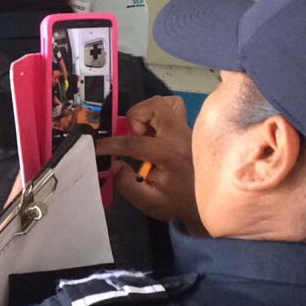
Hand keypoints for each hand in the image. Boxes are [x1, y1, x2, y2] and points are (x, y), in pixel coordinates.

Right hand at [95, 96, 200, 228]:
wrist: (207, 202)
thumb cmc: (177, 201)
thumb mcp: (149, 202)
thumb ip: (127, 185)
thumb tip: (115, 164)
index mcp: (171, 154)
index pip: (135, 142)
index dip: (111, 144)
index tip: (98, 148)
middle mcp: (181, 136)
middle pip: (153, 107)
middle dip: (135, 121)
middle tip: (135, 140)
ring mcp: (187, 128)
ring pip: (163, 102)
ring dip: (146, 115)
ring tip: (145, 135)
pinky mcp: (188, 126)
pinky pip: (172, 106)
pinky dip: (158, 113)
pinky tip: (155, 132)